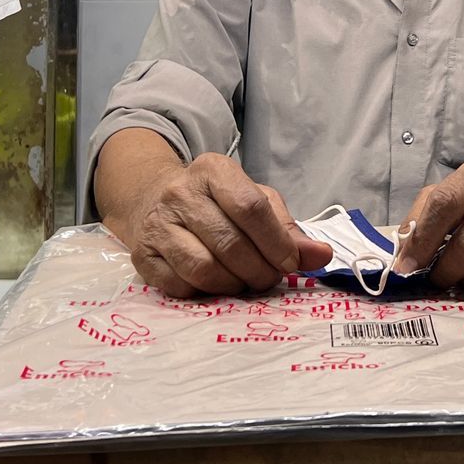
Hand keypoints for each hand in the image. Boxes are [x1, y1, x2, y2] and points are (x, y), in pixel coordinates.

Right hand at [120, 153, 331, 298]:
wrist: (154, 200)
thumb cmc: (216, 203)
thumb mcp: (255, 201)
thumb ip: (288, 229)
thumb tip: (321, 256)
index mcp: (213, 170)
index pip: (251, 207)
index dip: (276, 243)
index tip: (290, 263)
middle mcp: (180, 193)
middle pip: (230, 243)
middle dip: (259, 270)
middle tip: (268, 278)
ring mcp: (157, 224)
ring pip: (205, 269)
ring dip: (234, 285)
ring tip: (243, 282)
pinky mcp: (143, 256)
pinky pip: (181, 287)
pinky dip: (206, 293)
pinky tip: (215, 284)